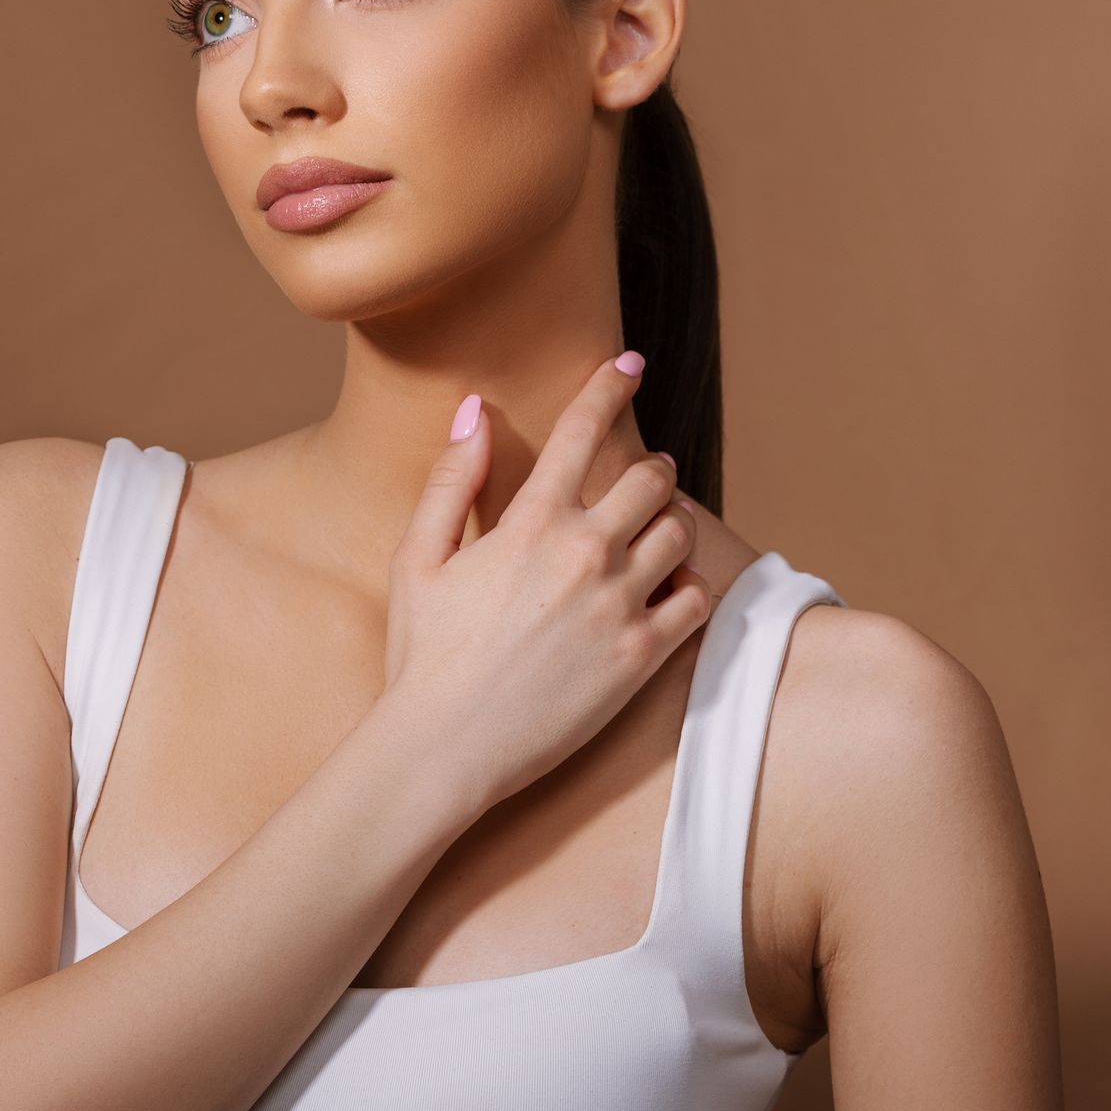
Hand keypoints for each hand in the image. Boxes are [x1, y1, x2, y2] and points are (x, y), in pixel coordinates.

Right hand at [377, 352, 709, 822]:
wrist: (445, 747)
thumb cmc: (422, 654)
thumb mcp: (416, 559)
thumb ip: (451, 481)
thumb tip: (473, 411)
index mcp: (529, 524)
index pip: (582, 431)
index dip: (608, 387)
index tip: (629, 364)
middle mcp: (584, 554)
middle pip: (651, 480)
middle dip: (652, 470)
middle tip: (647, 477)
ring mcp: (619, 606)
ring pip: (680, 533)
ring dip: (672, 521)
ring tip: (656, 530)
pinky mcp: (642, 658)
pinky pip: (695, 600)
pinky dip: (688, 584)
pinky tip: (666, 588)